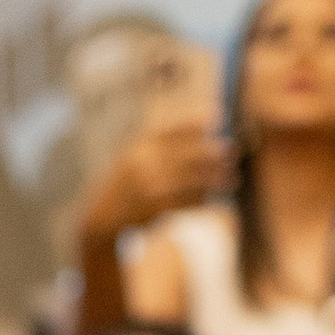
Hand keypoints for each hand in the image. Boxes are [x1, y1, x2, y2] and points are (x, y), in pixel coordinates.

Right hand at [80, 119, 228, 240]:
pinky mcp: (153, 207)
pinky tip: (213, 198)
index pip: (173, 129)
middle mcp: (144, 163)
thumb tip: (202, 131)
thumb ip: (161, 145)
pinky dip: (202, 200)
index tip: (218, 119)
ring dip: (214, 178)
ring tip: (232, 177)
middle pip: (187, 154)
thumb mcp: (135, 155)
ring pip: (190, 180)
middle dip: (213, 152)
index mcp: (140, 146)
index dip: (197, 123)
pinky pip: (185, 201)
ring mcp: (148, 185)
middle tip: (232, 151)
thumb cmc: (127, 182)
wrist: (102, 215)